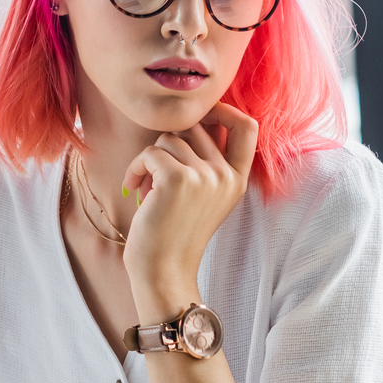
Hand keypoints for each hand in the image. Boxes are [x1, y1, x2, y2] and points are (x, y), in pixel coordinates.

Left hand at [120, 102, 259, 320]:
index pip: (247, 126)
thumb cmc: (174, 235)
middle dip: (169, 146)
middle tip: (156, 176)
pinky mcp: (178, 178)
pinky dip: (135, 168)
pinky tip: (134, 190)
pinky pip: (150, 152)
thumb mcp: (204, 198)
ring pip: (168, 138)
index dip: (223, 110)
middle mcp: (226, 176)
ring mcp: (205, 176)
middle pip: (195, 127)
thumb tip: (190, 121)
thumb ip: (207, 163)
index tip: (199, 116)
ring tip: (147, 190)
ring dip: (149, 160)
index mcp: (237, 180)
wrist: (164, 272)